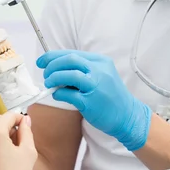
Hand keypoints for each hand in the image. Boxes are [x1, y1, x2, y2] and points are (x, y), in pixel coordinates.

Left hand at [36, 50, 151, 150]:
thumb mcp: (102, 75)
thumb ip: (83, 70)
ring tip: (49, 84)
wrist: (127, 115)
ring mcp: (95, 86)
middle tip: (46, 74)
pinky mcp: (90, 102)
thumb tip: (57, 68)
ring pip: (68, 75)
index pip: (72, 53)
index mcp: (101, 61)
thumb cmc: (111, 96)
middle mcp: (99, 71)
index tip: (42, 61)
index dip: (53, 56)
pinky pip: (68, 94)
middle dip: (52, 66)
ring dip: (54, 78)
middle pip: (69, 60)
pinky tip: (57, 95)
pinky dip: (59, 93)